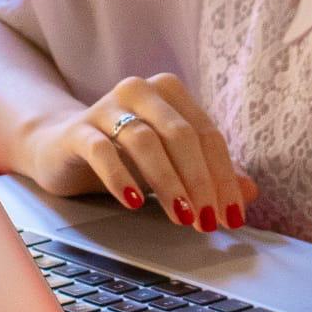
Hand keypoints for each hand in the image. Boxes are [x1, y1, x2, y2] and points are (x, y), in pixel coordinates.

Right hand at [24, 73, 257, 232]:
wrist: (61, 149)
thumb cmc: (125, 156)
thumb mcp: (172, 165)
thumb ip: (210, 175)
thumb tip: (250, 192)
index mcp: (170, 92)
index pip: (206, 134)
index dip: (223, 176)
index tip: (231, 216)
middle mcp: (139, 90)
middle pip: (180, 135)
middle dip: (199, 181)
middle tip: (208, 221)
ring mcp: (105, 106)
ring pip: (145, 141)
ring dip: (168, 183)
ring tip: (181, 217)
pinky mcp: (77, 129)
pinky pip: (101, 150)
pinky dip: (121, 177)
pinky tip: (134, 202)